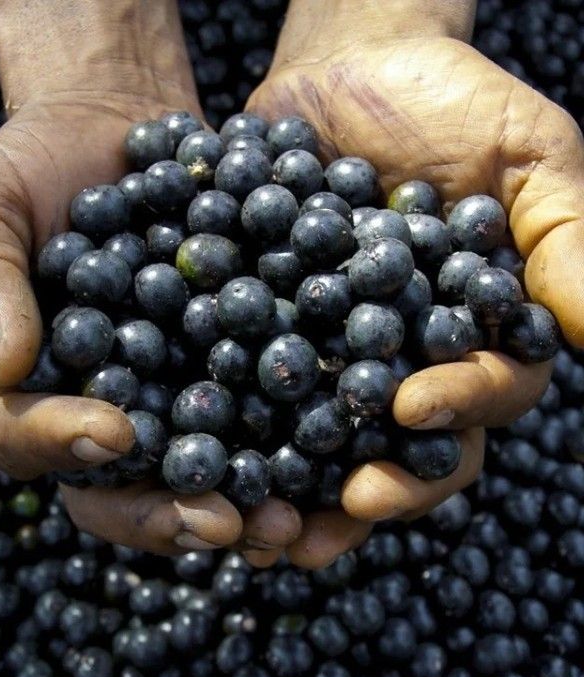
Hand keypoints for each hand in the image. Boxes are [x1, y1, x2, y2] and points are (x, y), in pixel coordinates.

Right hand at [0, 0, 301, 556]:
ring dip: (245, 505)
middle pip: (122, 487)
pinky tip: (334, 454)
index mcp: (29, 387)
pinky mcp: (231, 365)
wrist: (119, 129)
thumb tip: (3, 363)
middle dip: (169, 513)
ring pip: (198, 471)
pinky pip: (258, 413)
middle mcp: (102, 407)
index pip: (25, 438)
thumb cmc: (38, 165)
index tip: (113, 433)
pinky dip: (295, 442)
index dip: (63, 446)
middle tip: (222, 523)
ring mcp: (170, 393)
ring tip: (291, 521)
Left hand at [246, 6, 582, 565]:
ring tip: (271, 528)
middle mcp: (404, 358)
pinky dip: (236, 426)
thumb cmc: (448, 104)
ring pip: (326, 440)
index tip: (412, 407)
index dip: (455, 408)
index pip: (482, 394)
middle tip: (345, 507)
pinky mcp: (270, 333)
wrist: (346, 66)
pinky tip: (211, 456)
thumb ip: (564, 239)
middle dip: (381, 483)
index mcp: (473, 334)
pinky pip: (253, 389)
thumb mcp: (525, 155)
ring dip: (303, 488)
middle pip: (404, 446)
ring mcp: (333, 353)